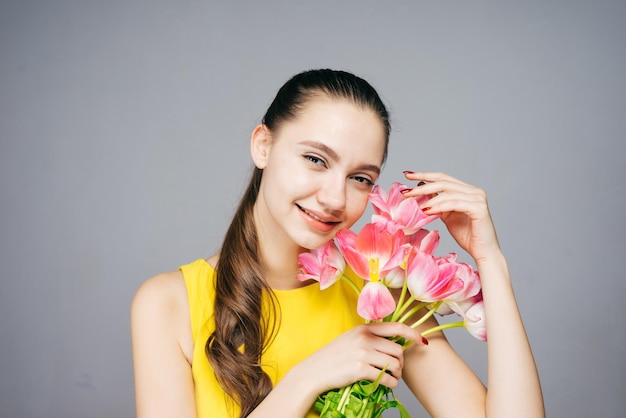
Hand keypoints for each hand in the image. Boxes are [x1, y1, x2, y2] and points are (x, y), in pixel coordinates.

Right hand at [294, 322, 422, 393]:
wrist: (314, 371)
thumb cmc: (332, 356)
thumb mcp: (350, 338)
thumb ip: (368, 336)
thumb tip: (392, 341)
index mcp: (363, 328)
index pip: (396, 327)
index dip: (413, 334)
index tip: (422, 341)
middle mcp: (365, 338)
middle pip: (398, 349)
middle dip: (401, 362)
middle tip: (396, 370)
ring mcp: (363, 353)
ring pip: (395, 364)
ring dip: (397, 374)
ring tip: (391, 377)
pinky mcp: (361, 370)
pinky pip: (387, 378)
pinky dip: (390, 383)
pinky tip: (386, 384)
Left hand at [402, 171, 500, 263]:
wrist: (483, 252)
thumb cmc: (467, 235)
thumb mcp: (447, 216)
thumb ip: (438, 203)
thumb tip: (421, 189)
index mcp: (467, 190)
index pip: (443, 178)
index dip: (425, 175)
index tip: (408, 175)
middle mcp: (474, 191)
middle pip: (443, 182)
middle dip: (422, 186)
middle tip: (406, 192)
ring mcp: (478, 198)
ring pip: (448, 192)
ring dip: (429, 197)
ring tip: (415, 204)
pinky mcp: (479, 208)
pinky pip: (454, 203)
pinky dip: (439, 206)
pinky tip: (427, 210)